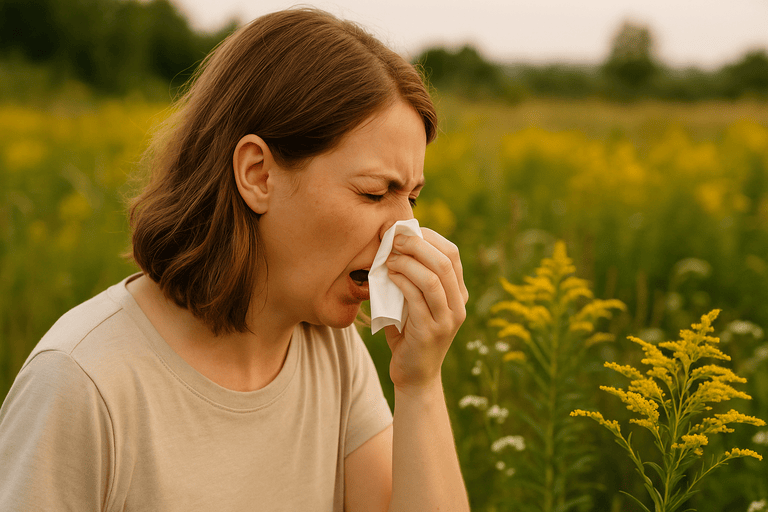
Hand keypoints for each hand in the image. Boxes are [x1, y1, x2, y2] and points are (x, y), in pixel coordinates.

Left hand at [384, 228, 468, 392]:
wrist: (415, 376)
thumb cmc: (409, 334)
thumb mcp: (416, 303)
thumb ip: (413, 279)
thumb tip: (393, 246)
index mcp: (460, 294)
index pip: (452, 254)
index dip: (430, 237)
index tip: (406, 230)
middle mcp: (459, 305)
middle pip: (444, 261)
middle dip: (417, 244)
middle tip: (394, 239)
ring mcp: (447, 319)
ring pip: (432, 278)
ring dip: (407, 262)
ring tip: (389, 258)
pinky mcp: (430, 331)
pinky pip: (416, 297)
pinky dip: (401, 280)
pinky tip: (389, 275)